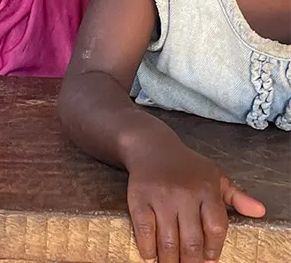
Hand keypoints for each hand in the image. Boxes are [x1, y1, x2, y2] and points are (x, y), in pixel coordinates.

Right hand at [126, 143, 264, 262]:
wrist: (151, 146)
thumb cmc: (186, 166)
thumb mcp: (214, 175)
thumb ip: (237, 195)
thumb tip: (260, 212)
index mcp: (206, 188)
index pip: (215, 229)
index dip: (213, 251)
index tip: (208, 260)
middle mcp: (184, 193)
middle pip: (192, 241)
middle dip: (191, 262)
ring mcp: (160, 197)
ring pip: (168, 242)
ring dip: (171, 260)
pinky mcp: (139, 198)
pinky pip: (145, 233)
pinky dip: (148, 250)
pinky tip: (152, 255)